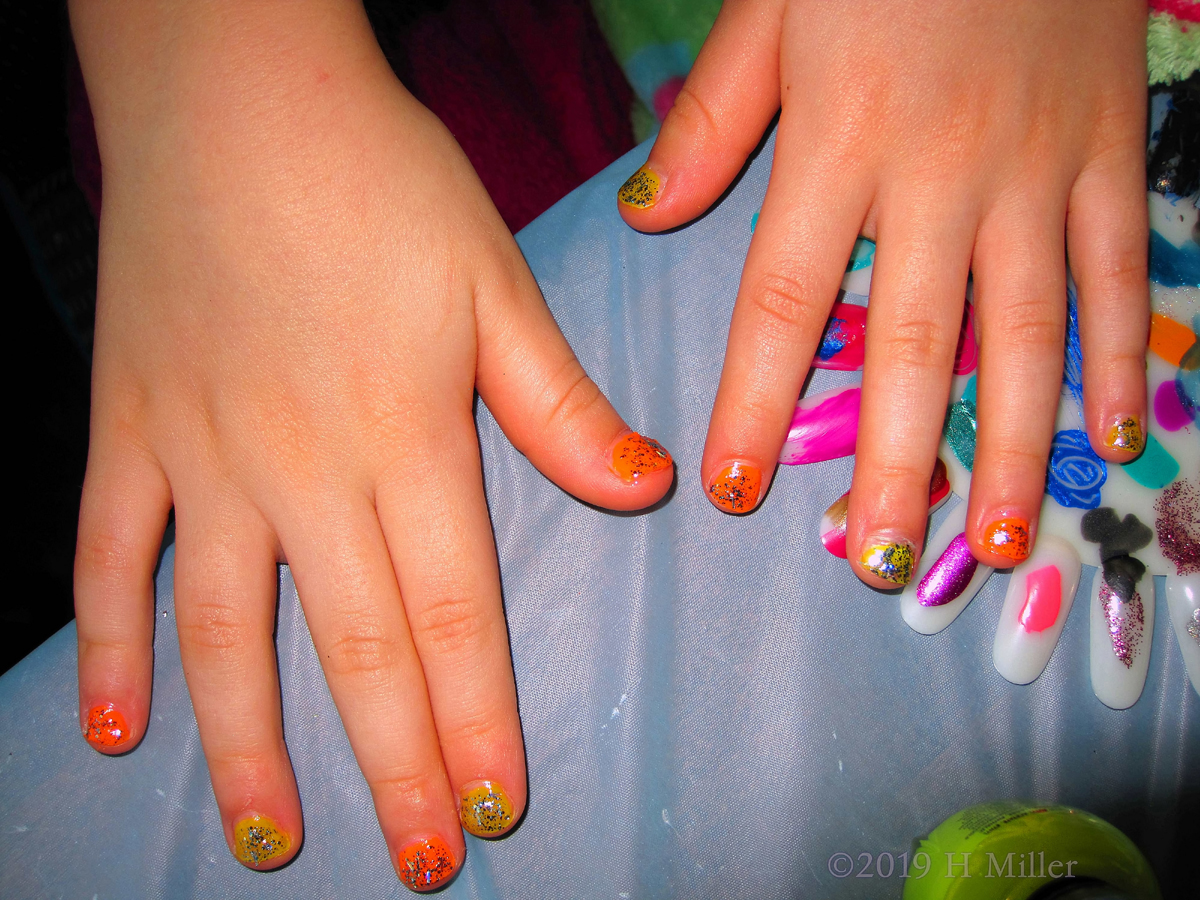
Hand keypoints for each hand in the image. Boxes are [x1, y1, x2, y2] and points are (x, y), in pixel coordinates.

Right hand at [71, 0, 672, 885]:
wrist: (234, 93)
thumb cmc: (381, 179)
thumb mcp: (494, 282)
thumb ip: (561, 402)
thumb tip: (643, 490)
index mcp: (405, 436)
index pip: (448, 610)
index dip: (474, 717)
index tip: (491, 807)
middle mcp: (301, 467)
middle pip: (350, 645)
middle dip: (390, 764)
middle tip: (412, 866)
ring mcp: (202, 454)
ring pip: (222, 628)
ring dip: (250, 741)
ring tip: (274, 838)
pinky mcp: (130, 428)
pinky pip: (107, 553)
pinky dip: (104, 641)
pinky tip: (110, 729)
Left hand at [618, 0, 1147, 585]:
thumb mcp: (770, 6)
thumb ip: (712, 119)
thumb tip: (648, 215)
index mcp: (839, 144)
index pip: (785, 302)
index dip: (757, 403)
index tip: (737, 489)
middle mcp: (939, 175)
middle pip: (913, 348)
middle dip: (896, 465)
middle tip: (880, 566)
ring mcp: (1038, 169)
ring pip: (1025, 332)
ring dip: (1009, 446)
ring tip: (990, 542)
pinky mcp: (1112, 150)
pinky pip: (1120, 270)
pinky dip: (1118, 356)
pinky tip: (1109, 436)